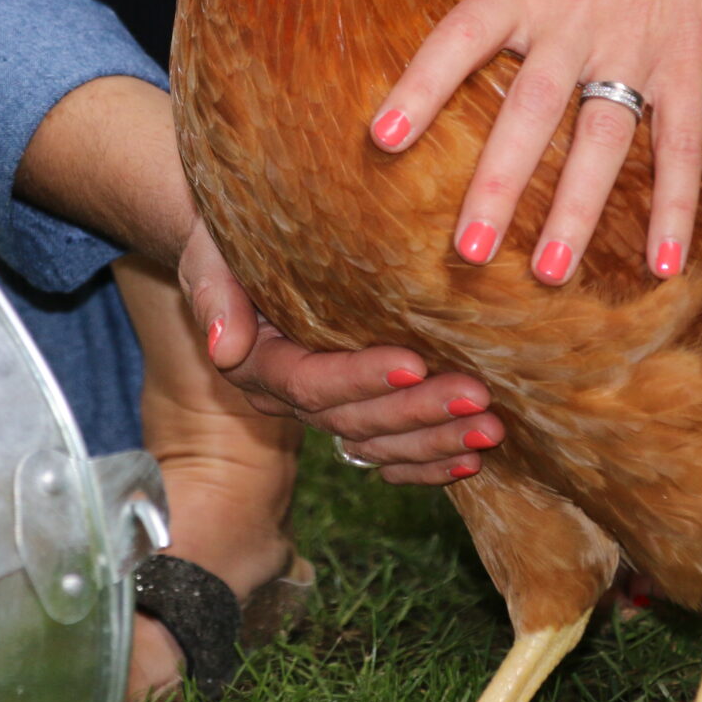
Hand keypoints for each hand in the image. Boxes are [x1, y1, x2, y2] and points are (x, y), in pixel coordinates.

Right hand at [177, 218, 498, 484]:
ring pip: (377, 444)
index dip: (362, 378)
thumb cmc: (228, 238)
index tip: (415, 365)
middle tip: (477, 398)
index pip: (311, 383)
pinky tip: (472, 461)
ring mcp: (323, 409)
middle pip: (353, 420)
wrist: (242, 243)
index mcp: (257, 365)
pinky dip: (429, 462)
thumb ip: (216, 296)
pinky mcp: (352, 409)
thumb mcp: (211, 255)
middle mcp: (288, 398)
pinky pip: (388, 454)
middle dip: (417, 413)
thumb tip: (222, 346)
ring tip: (490, 429)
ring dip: (435, 441)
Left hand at [373, 0, 701, 282]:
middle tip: (464, 249)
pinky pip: (683, 142)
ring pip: (603, 137)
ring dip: (576, 210)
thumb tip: (424, 24)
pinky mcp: (693, 55)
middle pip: (529, 111)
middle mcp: (574, 18)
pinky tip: (665, 262)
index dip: (419, 89)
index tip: (381, 139)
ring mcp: (637, 41)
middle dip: (498, 183)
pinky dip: (678, 203)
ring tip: (547, 273)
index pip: (457, 40)